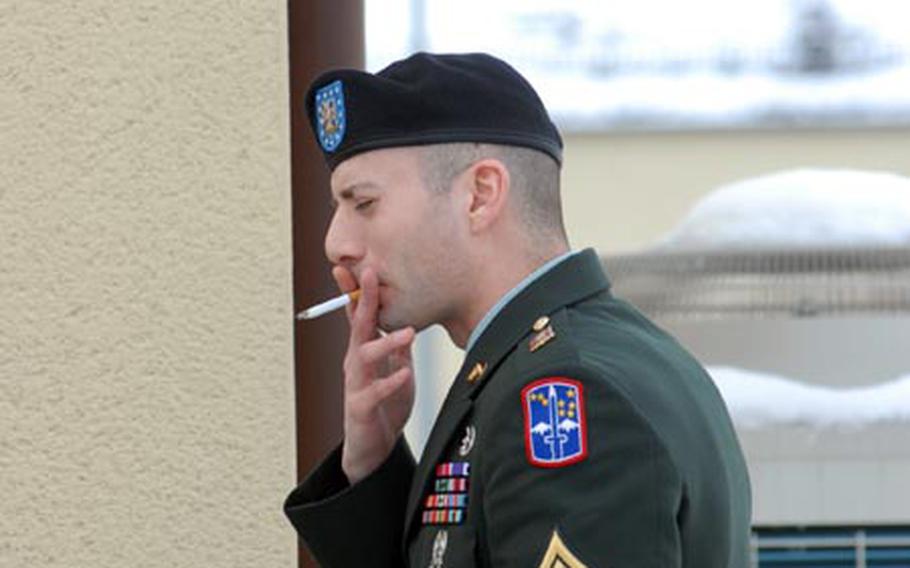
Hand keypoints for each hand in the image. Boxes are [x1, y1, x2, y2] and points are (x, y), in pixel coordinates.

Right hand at [333, 265, 415, 483]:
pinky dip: (390, 382)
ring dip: (385, 343)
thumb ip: (397, 345)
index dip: (356, 291)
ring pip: (364, 357)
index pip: (357, 315)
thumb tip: (408, 318)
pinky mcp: (361, 408)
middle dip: (363, 300)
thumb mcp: (394, 368)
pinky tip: (405, 374)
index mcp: (363, 351)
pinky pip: (373, 393)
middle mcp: (355, 363)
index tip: (354, 266)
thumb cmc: (383, 404)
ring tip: (408, 333)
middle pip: (357, 326)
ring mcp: (355, 385)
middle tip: (371, 275)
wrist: (371, 447)